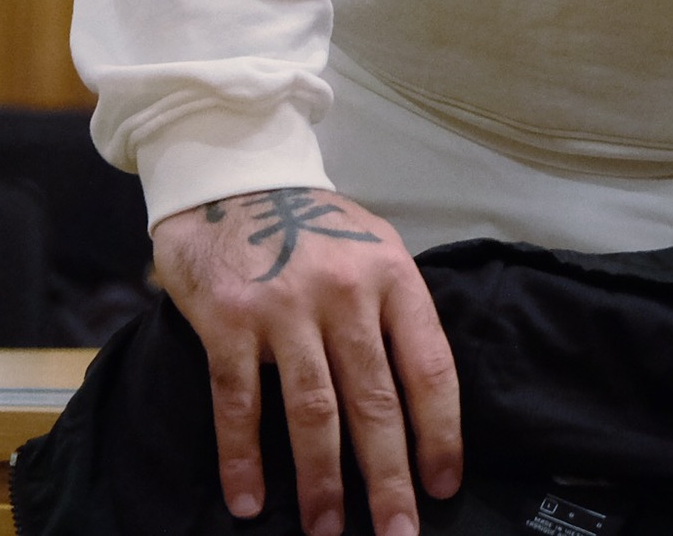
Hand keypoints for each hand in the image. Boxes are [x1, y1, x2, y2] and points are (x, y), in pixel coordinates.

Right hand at [151, 186, 461, 535]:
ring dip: (321, 481)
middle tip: (396, 534)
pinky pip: (240, 402)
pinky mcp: (230, 319)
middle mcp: (345, 292)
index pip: (430, 367)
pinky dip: (243, 458)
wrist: (232, 173)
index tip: (442, 485)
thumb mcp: (371, 246)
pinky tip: (248, 501)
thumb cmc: (310, 224)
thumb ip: (395, 310)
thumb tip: (420, 401)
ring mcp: (285, 306)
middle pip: (375, 402)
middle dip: (388, 478)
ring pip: (313, 411)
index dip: (440, 433)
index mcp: (392, 275)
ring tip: (326, 531)